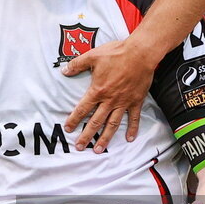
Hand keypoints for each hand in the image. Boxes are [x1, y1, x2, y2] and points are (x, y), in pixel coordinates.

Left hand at [62, 37, 154, 151]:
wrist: (140, 53)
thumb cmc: (117, 53)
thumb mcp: (92, 56)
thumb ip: (77, 64)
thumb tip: (64, 70)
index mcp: (98, 90)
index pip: (83, 108)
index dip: (74, 119)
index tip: (68, 128)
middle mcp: (110, 100)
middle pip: (96, 121)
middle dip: (87, 135)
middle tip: (80, 147)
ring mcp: (124, 102)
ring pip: (113, 124)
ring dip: (105, 138)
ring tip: (99, 149)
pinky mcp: (136, 101)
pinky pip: (133, 118)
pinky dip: (132, 129)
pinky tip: (129, 139)